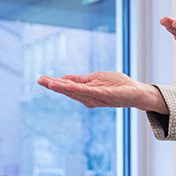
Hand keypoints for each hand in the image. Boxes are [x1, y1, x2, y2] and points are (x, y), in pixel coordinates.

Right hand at [38, 71, 168, 113]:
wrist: (135, 92)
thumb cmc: (116, 85)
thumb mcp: (95, 79)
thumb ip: (79, 80)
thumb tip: (63, 78)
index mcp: (85, 93)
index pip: (67, 87)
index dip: (54, 83)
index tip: (41, 79)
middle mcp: (88, 98)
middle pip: (68, 90)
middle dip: (54, 85)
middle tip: (40, 80)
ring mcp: (96, 97)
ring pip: (76, 92)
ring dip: (63, 87)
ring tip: (50, 83)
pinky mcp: (105, 95)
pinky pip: (89, 92)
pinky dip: (79, 89)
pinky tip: (69, 85)